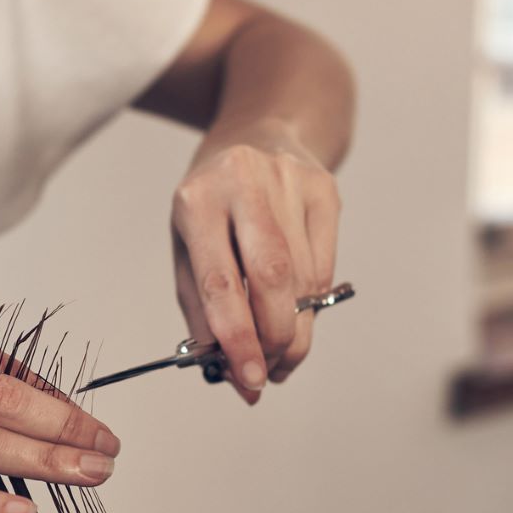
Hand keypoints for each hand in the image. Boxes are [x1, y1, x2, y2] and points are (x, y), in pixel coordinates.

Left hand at [170, 120, 340, 403]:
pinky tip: (298, 314)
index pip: (219, 282)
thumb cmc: (214, 202)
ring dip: (294, 331)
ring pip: (304, 279)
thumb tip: (227, 371)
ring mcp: (289, 182)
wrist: (258, 134)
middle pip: (271, 279)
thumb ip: (202, 310)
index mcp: (196, 200)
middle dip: (273, 338)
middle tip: (268, 372)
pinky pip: (325, 266)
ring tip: (281, 355)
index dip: (237, 338)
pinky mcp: (325, 190)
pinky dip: (313, 303)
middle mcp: (244, 184)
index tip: (247, 378)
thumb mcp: (187, 247)